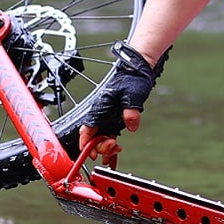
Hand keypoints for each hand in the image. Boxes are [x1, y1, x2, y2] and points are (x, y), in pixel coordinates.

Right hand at [78, 42, 163, 169]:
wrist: (138, 70)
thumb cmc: (132, 78)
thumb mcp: (132, 95)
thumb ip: (131, 112)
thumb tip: (131, 125)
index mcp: (99, 108)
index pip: (86, 129)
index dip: (86, 144)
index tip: (90, 154)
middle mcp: (101, 114)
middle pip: (93, 137)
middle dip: (100, 147)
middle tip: (113, 148)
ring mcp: (107, 117)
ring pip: (101, 138)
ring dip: (106, 147)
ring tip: (117, 150)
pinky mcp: (115, 119)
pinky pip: (110, 136)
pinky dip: (111, 146)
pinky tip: (115, 153)